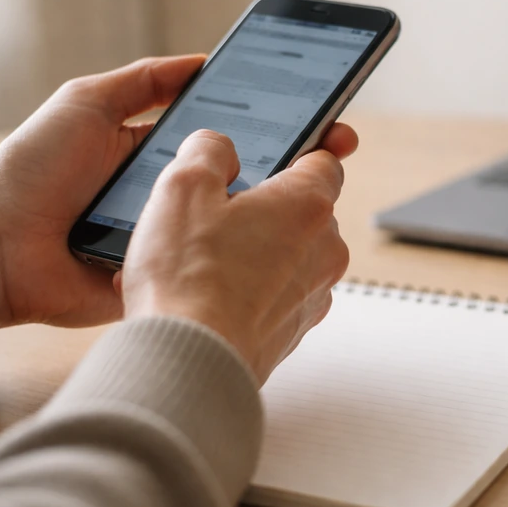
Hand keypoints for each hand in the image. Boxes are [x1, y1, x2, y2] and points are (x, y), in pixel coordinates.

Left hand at [0, 56, 357, 330]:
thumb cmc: (33, 171)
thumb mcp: (87, 103)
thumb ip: (143, 80)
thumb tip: (200, 61)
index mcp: (162, 158)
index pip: (234, 139)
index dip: (277, 129)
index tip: (319, 118)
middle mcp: (177, 200)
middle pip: (247, 184)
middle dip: (292, 170)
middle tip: (333, 151)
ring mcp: (177, 243)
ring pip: (237, 230)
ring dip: (272, 219)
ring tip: (314, 197)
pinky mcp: (169, 280)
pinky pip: (212, 273)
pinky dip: (242, 266)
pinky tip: (276, 250)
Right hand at [120, 130, 351, 382]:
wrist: (191, 362)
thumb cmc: (189, 280)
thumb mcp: (182, 188)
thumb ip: (207, 151)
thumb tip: (218, 148)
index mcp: (308, 205)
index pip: (326, 160)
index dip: (306, 148)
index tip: (297, 144)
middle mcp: (325, 249)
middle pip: (303, 209)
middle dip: (266, 205)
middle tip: (218, 211)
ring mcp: (315, 293)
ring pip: (290, 254)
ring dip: (256, 249)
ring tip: (201, 259)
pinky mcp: (295, 329)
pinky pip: (276, 293)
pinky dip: (250, 288)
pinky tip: (205, 293)